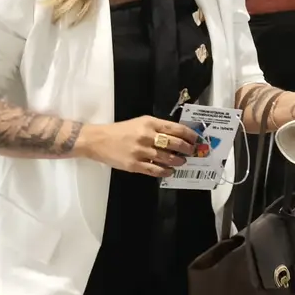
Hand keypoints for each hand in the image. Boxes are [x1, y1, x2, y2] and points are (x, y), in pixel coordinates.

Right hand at [77, 115, 196, 176]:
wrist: (98, 140)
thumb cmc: (121, 131)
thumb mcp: (140, 123)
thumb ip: (158, 128)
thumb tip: (179, 136)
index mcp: (149, 123)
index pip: (176, 128)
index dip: (189, 135)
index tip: (196, 139)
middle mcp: (146, 136)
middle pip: (175, 143)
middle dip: (188, 149)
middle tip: (192, 152)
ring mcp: (141, 151)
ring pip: (167, 158)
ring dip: (178, 161)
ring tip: (181, 162)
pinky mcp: (135, 165)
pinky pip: (156, 170)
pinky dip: (166, 172)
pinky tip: (170, 171)